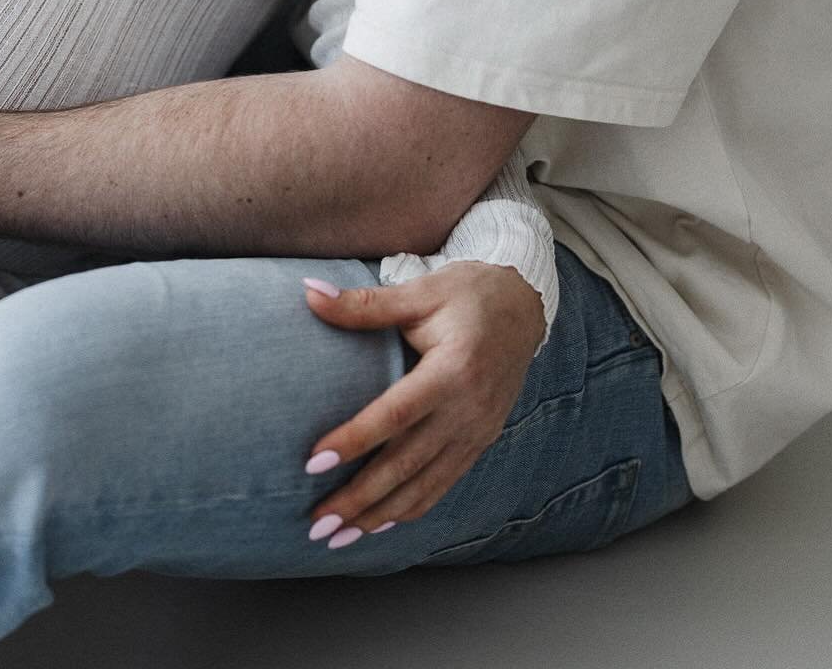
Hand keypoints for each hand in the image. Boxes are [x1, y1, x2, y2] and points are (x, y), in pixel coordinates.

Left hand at [300, 260, 545, 547]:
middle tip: (317, 523)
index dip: (354, 440)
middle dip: (359, 499)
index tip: (313, 463)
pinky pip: (443, 485)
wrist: (523, 305)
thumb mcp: (417, 293)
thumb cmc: (465, 295)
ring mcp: (477, 432)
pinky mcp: (480, 443)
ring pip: (424, 487)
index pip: (395, 415)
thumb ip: (363, 304)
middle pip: (406, 465)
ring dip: (379, 516)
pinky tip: (379, 524)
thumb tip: (307, 293)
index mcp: (452, 372)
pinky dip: (410, 509)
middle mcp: (467, 411)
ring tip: (337, 537)